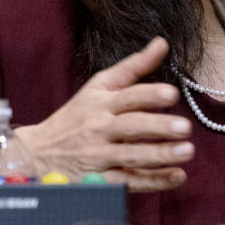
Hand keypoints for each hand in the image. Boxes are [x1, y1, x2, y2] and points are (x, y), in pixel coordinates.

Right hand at [15, 36, 193, 191]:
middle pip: (131, 127)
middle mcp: (100, 129)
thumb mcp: (99, 86)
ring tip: (187, 151)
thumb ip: (133, 66)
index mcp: (101, 103)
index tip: (171, 94)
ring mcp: (99, 157)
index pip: (128, 97)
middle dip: (158, 127)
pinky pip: (129, 182)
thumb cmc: (76, 116)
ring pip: (132, 156)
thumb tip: (162, 43)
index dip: (149, 95)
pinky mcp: (100, 181)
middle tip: (184, 127)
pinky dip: (153, 181)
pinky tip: (176, 176)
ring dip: (160, 155)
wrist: (38, 153)